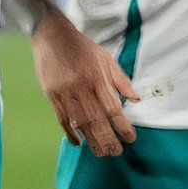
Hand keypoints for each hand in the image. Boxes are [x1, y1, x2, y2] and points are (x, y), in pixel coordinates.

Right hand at [31, 17, 139, 156]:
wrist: (52, 36)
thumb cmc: (82, 48)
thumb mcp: (106, 58)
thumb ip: (121, 80)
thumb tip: (136, 99)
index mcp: (97, 77)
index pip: (112, 108)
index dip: (122, 126)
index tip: (130, 138)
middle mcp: (81, 87)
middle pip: (97, 120)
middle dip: (108, 139)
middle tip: (117, 152)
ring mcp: (64, 92)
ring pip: (80, 123)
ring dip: (92, 140)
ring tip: (101, 152)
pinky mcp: (51, 95)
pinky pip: (62, 119)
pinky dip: (70, 133)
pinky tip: (79, 143)